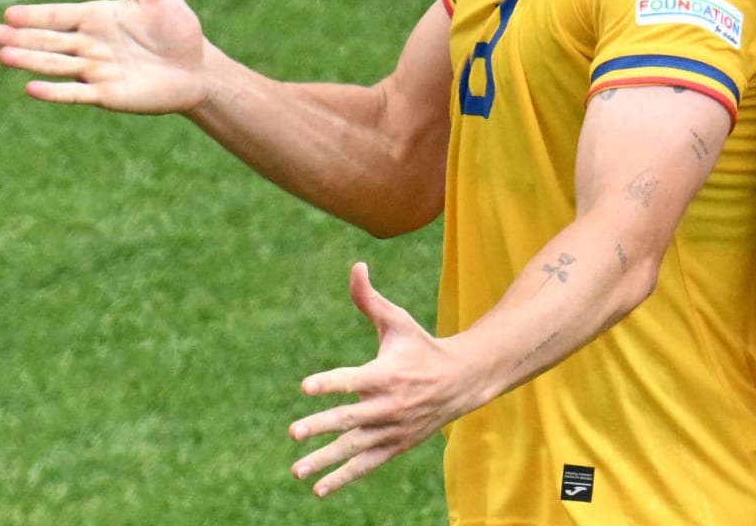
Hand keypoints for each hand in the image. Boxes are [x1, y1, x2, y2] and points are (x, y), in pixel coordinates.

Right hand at [0, 0, 207, 113]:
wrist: (197, 67)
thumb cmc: (177, 27)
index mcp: (96, 17)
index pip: (58, 15)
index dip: (35, 15)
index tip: (9, 13)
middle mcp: (89, 44)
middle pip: (49, 40)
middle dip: (22, 37)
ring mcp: (95, 71)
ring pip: (56, 65)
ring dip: (30, 61)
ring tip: (3, 55)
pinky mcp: (106, 95)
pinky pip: (76, 93)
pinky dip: (54, 92)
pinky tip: (31, 88)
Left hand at [289, 263, 479, 496]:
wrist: (462, 382)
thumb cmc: (422, 347)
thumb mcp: (399, 322)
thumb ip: (370, 300)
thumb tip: (356, 266)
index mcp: (385, 373)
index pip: (353, 379)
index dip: (329, 382)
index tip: (305, 386)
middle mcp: (388, 404)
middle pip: (349, 418)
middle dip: (320, 425)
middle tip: (293, 432)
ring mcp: (391, 429)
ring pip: (354, 448)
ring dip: (325, 460)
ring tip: (296, 470)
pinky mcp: (395, 445)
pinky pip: (366, 464)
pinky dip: (344, 477)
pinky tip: (319, 489)